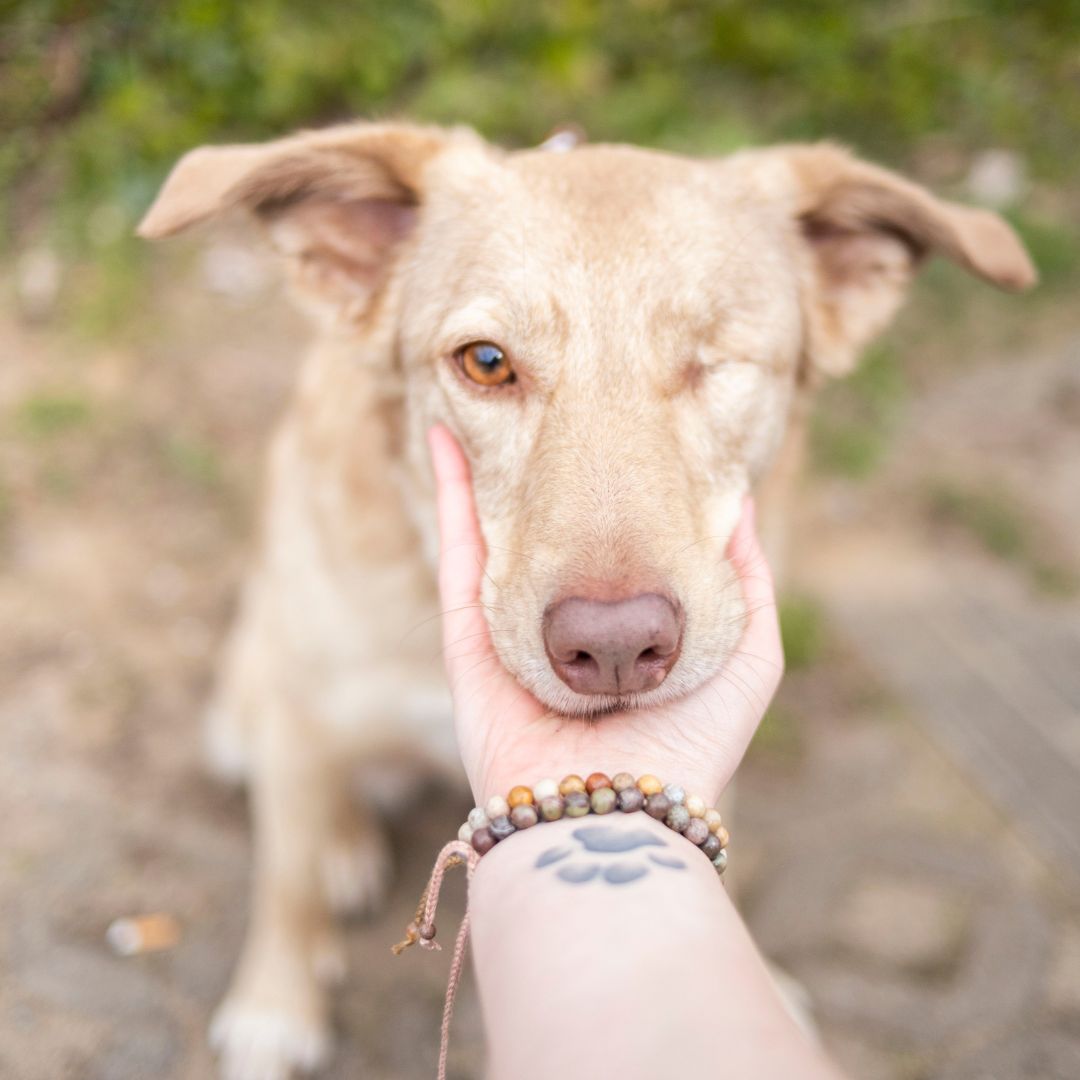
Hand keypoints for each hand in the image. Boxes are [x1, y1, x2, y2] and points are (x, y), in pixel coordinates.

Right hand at [429, 424, 782, 805]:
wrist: (616, 813)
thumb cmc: (689, 743)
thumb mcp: (746, 657)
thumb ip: (745, 585)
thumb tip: (739, 504)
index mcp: (626, 627)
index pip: (615, 539)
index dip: (614, 483)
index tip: (620, 423)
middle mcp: (566, 623)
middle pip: (550, 526)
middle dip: (547, 467)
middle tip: (550, 400)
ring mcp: (514, 625)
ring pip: (497, 526)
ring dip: (489, 465)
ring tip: (493, 399)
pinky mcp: (470, 634)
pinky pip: (457, 551)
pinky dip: (449, 493)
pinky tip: (447, 438)